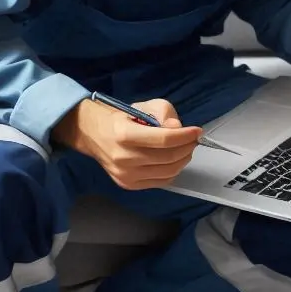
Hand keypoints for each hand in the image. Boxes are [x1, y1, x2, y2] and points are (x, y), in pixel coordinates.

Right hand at [53, 97, 201, 190]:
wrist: (93, 134)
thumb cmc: (121, 118)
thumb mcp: (142, 106)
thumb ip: (163, 113)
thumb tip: (178, 128)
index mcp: (124, 135)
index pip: (164, 139)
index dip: (185, 136)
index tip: (197, 131)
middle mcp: (123, 158)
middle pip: (168, 158)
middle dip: (187, 148)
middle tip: (193, 140)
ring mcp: (125, 175)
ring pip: (167, 172)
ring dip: (183, 160)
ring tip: (186, 149)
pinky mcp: (128, 185)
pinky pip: (161, 182)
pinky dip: (173, 171)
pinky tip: (174, 161)